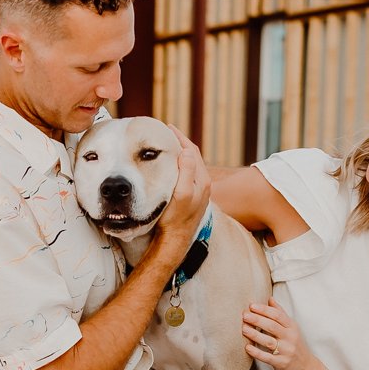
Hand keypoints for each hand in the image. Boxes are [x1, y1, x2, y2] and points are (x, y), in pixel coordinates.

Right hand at [154, 127, 210, 251]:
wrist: (174, 241)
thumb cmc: (175, 219)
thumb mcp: (181, 194)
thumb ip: (187, 172)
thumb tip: (186, 152)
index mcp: (202, 180)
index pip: (192, 151)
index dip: (180, 138)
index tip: (167, 128)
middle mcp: (203, 184)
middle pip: (192, 156)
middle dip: (180, 143)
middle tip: (165, 134)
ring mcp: (198, 191)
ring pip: (190, 165)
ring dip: (180, 153)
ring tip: (166, 146)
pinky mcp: (191, 197)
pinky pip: (187, 174)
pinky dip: (179, 165)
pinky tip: (170, 166)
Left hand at [242, 300, 324, 369]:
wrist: (307, 369)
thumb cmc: (295, 346)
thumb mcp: (291, 328)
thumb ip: (280, 314)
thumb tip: (270, 299)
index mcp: (292, 327)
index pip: (277, 315)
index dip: (264, 310)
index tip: (252, 306)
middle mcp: (290, 338)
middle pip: (272, 326)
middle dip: (257, 320)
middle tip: (244, 315)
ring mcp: (286, 351)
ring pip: (269, 341)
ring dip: (255, 335)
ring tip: (244, 329)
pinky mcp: (282, 363)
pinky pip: (267, 357)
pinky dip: (257, 353)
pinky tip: (247, 348)